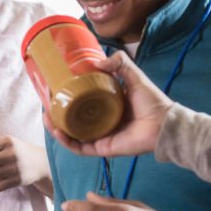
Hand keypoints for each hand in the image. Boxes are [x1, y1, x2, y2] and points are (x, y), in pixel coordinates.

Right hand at [45, 51, 172, 157]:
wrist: (164, 123)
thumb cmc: (153, 102)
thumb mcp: (135, 76)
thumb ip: (120, 63)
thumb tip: (97, 61)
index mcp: (106, 107)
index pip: (81, 104)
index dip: (66, 99)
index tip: (55, 92)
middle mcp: (101, 123)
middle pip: (72, 121)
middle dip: (56, 115)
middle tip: (46, 106)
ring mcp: (100, 137)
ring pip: (72, 135)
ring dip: (56, 129)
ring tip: (47, 118)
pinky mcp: (102, 148)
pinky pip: (79, 148)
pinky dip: (67, 142)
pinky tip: (58, 132)